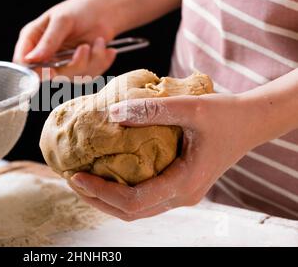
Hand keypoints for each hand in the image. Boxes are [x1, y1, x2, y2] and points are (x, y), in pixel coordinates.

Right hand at [13, 0, 117, 80]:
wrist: (105, 12)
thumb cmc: (81, 10)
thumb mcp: (62, 20)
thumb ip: (48, 41)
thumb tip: (30, 59)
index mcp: (32, 39)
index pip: (22, 63)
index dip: (34, 71)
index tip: (51, 69)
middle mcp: (44, 55)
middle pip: (49, 76)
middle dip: (73, 65)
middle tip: (85, 47)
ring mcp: (61, 64)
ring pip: (72, 78)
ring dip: (91, 61)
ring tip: (99, 41)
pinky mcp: (78, 69)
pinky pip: (88, 77)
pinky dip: (100, 63)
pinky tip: (106, 49)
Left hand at [69, 93, 256, 220]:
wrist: (249, 122)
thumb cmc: (225, 115)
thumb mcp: (190, 107)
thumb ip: (151, 109)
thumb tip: (111, 114)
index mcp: (183, 184)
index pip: (132, 201)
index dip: (101, 192)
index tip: (75, 176)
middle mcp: (181, 195)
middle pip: (129, 212)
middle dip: (96, 199)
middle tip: (70, 179)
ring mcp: (180, 193)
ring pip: (136, 208)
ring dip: (106, 198)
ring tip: (82, 179)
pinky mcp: (178, 185)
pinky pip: (144, 196)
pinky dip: (120, 190)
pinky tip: (107, 173)